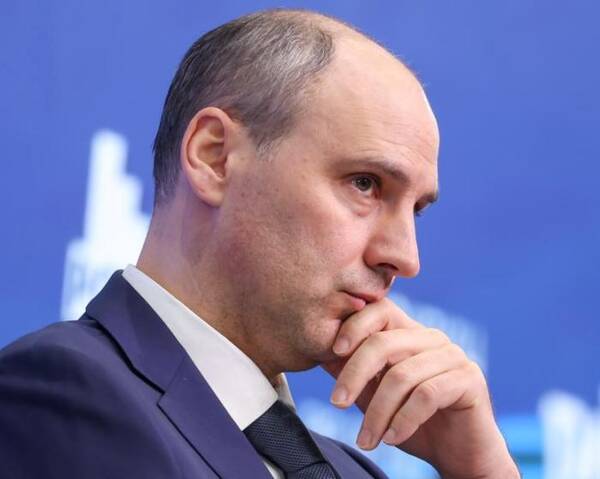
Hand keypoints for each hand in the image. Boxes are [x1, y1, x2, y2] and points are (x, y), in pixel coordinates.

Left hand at [321, 298, 519, 478]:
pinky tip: (392, 439)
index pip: (380, 310)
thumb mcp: (374, 395)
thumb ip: (351, 371)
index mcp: (410, 333)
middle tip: (336, 404)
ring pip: (402, 375)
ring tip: (366, 439)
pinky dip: (404, 420)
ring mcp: (453, 356)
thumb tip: (319, 351)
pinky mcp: (469, 380)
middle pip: (384, 343)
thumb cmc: (413, 422)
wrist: (459, 454)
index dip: (354, 326)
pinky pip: (427, 395)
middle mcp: (432, 338)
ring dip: (377, 413)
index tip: (332, 352)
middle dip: (354, 374)